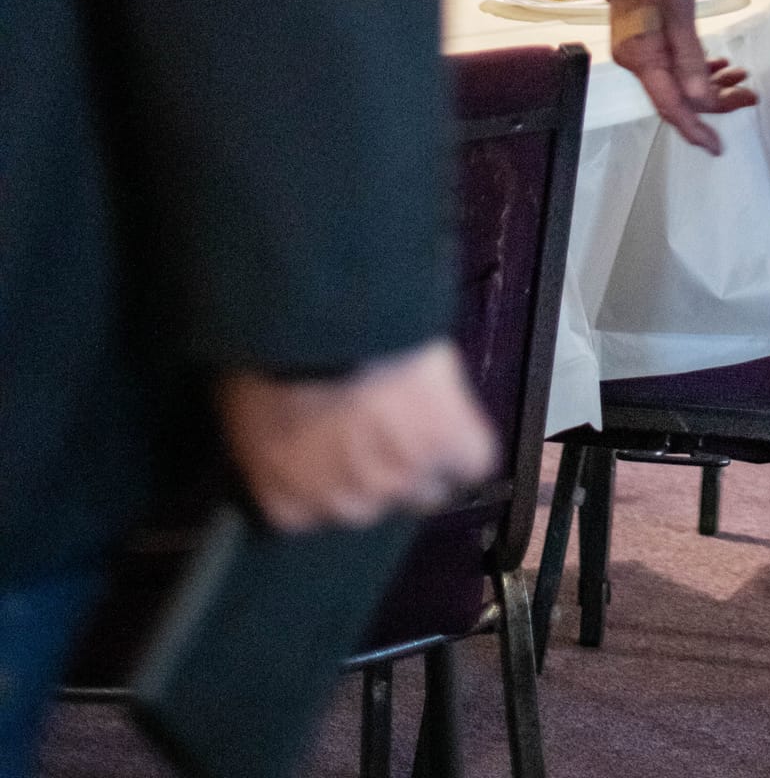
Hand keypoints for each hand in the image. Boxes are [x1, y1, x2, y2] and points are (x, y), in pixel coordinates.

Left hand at [217, 340, 496, 532]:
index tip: (333, 448)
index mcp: (287, 501)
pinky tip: (454, 418)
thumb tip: (268, 432)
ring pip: (426, 492)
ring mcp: (399, 478)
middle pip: (372, 506)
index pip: (315, 515)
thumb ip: (260, 436)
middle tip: (376, 422)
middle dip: (375, 470)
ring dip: (423, 459)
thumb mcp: (241, 400)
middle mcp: (343, 503)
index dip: (328, 476)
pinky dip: (466, 443)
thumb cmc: (272, 346)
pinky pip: (471, 461)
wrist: (329, 309)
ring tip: (417, 415)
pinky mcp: (447, 444)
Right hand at [608, 0, 757, 152]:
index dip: (695, 128)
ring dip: (712, 83)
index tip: (716, 147)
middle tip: (749, 96)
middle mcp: (638, 60)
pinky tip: (720, 65)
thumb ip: (690, 58)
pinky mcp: (650, 43)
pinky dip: (700, 69)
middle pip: (679, 95)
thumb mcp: (679, 14)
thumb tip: (702, 100)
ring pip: (681, 82)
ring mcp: (643, 52)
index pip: (669, 105)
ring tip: (741, 77)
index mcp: (640, 57)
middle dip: (715, 100)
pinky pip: (677, 67)